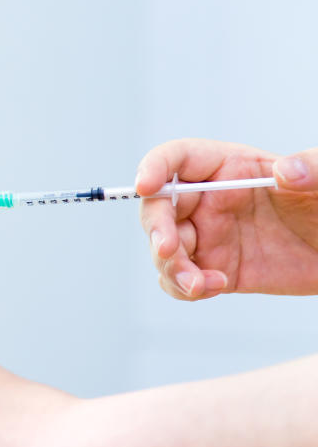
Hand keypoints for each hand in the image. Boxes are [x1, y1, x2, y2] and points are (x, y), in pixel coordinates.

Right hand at [137, 139, 317, 298]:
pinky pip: (180, 279)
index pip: (177, 159)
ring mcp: (208, 235)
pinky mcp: (216, 268)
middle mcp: (209, 199)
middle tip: (168, 249)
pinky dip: (183, 287)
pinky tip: (212, 286)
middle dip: (156, 229)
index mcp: (228, 166)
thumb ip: (312, 167)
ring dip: (170, 267)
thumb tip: (287, 171)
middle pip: (159, 207)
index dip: (155, 168)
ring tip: (197, 283)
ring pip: (163, 248)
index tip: (146, 185)